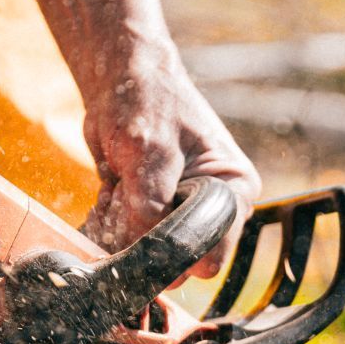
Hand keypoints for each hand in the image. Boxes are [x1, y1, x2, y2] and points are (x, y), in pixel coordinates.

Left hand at [79, 61, 259, 275]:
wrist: (123, 81)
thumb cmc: (148, 101)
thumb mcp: (150, 150)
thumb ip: (149, 204)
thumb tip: (143, 252)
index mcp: (234, 193)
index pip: (212, 255)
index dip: (175, 252)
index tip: (142, 226)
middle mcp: (214, 212)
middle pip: (179, 262)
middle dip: (143, 239)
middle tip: (125, 197)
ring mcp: (183, 216)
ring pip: (148, 256)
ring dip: (122, 230)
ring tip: (118, 187)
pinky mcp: (155, 217)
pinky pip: (129, 244)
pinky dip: (111, 225)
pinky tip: (110, 193)